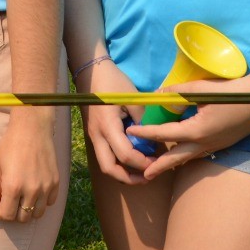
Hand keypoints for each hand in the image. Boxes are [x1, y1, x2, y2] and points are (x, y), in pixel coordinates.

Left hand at [0, 108, 60, 221]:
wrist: (32, 129)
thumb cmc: (9, 146)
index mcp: (13, 186)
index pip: (7, 215)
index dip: (0, 213)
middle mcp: (31, 190)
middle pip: (23, 218)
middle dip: (13, 213)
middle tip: (9, 201)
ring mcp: (46, 188)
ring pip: (38, 214)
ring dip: (28, 210)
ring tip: (21, 198)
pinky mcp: (56, 183)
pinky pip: (50, 204)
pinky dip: (42, 202)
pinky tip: (34, 191)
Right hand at [78, 58, 150, 184]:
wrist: (91, 71)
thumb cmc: (113, 82)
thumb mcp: (133, 100)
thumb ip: (143, 122)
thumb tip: (152, 140)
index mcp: (107, 126)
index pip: (126, 155)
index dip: (143, 163)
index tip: (158, 161)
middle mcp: (97, 135)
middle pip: (109, 168)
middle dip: (129, 178)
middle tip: (147, 177)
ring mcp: (93, 135)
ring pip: (105, 164)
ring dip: (122, 172)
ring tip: (141, 171)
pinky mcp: (94, 133)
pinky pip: (105, 154)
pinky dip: (118, 161)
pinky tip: (132, 156)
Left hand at [128, 73, 249, 181]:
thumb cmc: (231, 92)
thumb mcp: (199, 89)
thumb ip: (176, 93)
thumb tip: (158, 94)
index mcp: (196, 131)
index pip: (164, 134)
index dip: (146, 133)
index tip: (130, 133)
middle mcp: (205, 143)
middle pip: (177, 158)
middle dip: (159, 167)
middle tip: (144, 174)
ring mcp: (217, 145)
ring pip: (190, 157)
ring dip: (174, 163)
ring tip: (160, 168)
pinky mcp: (225, 143)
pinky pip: (201, 153)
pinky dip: (188, 156)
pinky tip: (183, 154)